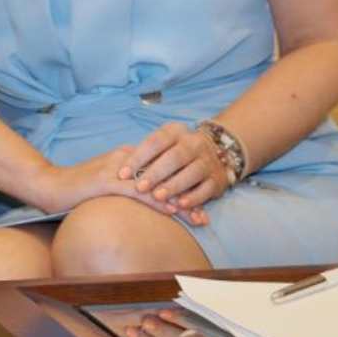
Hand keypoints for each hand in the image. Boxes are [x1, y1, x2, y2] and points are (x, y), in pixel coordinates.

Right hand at [33, 147, 208, 225]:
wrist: (49, 185)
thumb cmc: (76, 188)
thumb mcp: (105, 182)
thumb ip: (125, 184)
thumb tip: (145, 196)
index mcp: (126, 156)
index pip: (162, 168)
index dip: (183, 184)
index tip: (200, 201)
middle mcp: (125, 159)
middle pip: (165, 175)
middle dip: (187, 194)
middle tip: (205, 212)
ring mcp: (117, 170)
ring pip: (157, 184)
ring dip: (179, 201)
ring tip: (196, 217)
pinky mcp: (107, 181)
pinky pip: (139, 192)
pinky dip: (158, 201)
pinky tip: (172, 211)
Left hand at [118, 122, 233, 216]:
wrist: (216, 151)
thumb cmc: (175, 151)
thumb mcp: (162, 145)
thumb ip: (144, 156)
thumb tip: (119, 172)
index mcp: (175, 131)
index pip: (154, 142)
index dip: (138, 158)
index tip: (122, 174)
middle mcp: (194, 143)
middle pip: (174, 157)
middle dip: (155, 173)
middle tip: (138, 187)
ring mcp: (208, 161)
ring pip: (192, 172)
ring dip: (173, 186)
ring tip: (157, 197)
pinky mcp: (218, 179)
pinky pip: (206, 189)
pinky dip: (194, 197)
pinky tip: (180, 205)